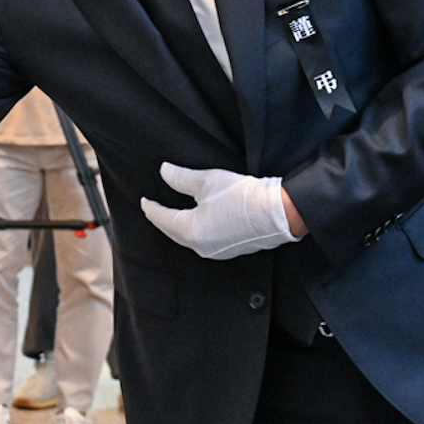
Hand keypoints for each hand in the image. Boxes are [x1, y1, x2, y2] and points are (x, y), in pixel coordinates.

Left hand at [140, 163, 295, 260]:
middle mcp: (200, 246)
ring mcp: (216, 250)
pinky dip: (194, 231)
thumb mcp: (206, 181)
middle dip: (161, 219)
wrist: (278, 213)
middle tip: (153, 208)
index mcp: (190, 230)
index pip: (161, 218)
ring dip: (178, 226)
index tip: (144, 200)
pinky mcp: (230, 249)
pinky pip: (203, 241)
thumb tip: (164, 172)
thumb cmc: (243, 197)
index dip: (151, 207)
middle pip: (172, 231)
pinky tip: (197, 223)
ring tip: (172, 215)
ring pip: (187, 238)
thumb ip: (180, 178)